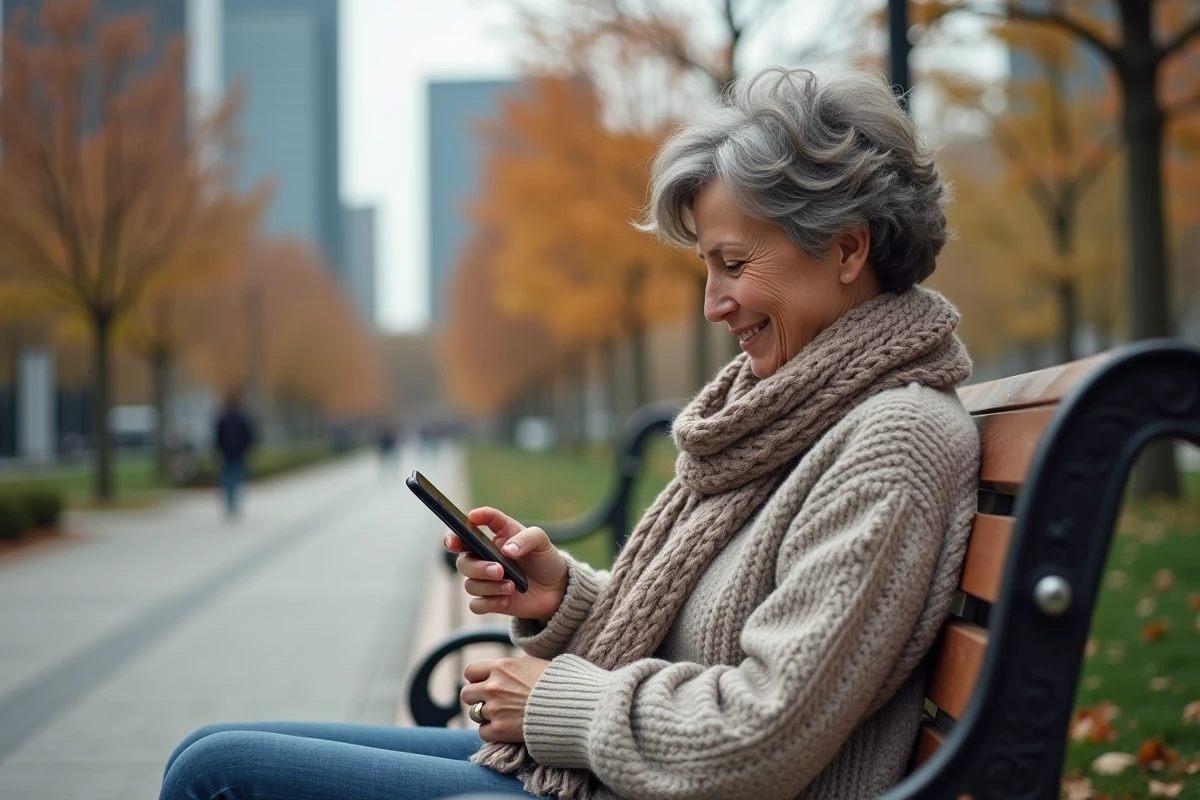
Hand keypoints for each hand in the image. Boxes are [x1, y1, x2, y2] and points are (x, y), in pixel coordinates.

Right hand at [444, 507, 566, 621]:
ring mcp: (486, 581)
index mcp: (492, 538)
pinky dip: (488, 603)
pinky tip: (506, 600)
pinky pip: (476, 605)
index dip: (457, 532)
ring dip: (488, 587)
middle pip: (463, 562)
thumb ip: (525, 539)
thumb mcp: (541, 540)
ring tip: (511, 586)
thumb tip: (507, 550)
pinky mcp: (491, 600)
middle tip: (499, 570)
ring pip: (469, 585)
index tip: (459, 537)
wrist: (556, 589)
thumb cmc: (545, 558)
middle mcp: (484, 559)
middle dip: (477, 567)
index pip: (467, 531)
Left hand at [460, 656, 549, 742]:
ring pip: (474, 714)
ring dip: (485, 716)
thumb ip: (514, 666)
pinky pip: (483, 732)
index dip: (476, 679)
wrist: (571, 706)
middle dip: (477, 698)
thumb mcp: (534, 664)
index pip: (470, 671)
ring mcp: (495, 709)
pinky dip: (492, 732)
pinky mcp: (500, 730)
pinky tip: (506, 729)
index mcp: (502, 667)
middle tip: (492, 702)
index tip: (486, 684)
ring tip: (502, 716)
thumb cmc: (558, 683)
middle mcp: (494, 687)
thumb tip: (506, 668)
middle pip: (466, 694)